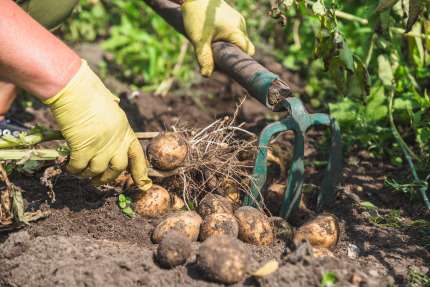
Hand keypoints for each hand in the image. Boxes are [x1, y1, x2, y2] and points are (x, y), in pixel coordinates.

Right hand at [44, 60, 151, 190]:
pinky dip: (74, 169)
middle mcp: (116, 140)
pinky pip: (80, 167)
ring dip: (88, 174)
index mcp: (125, 130)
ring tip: (80, 173)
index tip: (143, 185)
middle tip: (97, 182)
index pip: (137, 155)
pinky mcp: (83, 147)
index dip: (140, 172)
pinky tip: (69, 167)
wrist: (75, 88)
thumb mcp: (110, 111)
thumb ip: (113, 129)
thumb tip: (110, 143)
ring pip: (98, 170)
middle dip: (108, 178)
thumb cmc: (90, 95)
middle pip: (118, 168)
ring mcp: (101, 144)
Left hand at [182, 0, 254, 75]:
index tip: (226, 65)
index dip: (239, 61)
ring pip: (238, 39)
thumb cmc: (197, 16)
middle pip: (243, 47)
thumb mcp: (199, 40)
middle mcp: (240, 25)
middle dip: (232, 54)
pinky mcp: (233, 17)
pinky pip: (235, 32)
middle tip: (216, 57)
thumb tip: (207, 75)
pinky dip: (226, 38)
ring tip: (212, 45)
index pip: (248, 51)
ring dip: (228, 46)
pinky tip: (213, 37)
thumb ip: (204, 58)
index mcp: (236, 31)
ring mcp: (238, 20)